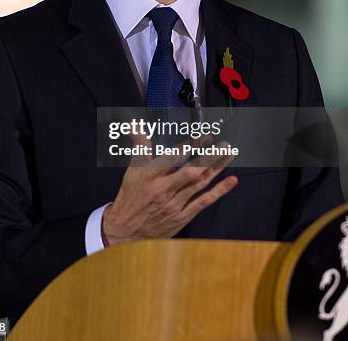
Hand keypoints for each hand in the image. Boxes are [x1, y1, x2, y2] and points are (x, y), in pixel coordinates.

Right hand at [102, 135, 237, 245]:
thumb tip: (135, 127)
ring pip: (200, 183)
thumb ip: (140, 147)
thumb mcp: (131, 170)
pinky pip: (204, 201)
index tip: (204, 137)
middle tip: (222, 144)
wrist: (126, 230)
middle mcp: (163, 190)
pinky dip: (219, 191)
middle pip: (191, 171)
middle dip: (209, 156)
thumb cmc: (131, 197)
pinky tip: (231, 181)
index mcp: (150, 176)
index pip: (174, 157)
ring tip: (229, 154)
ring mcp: (175, 204)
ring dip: (217, 168)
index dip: (191, 146)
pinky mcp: (182, 216)